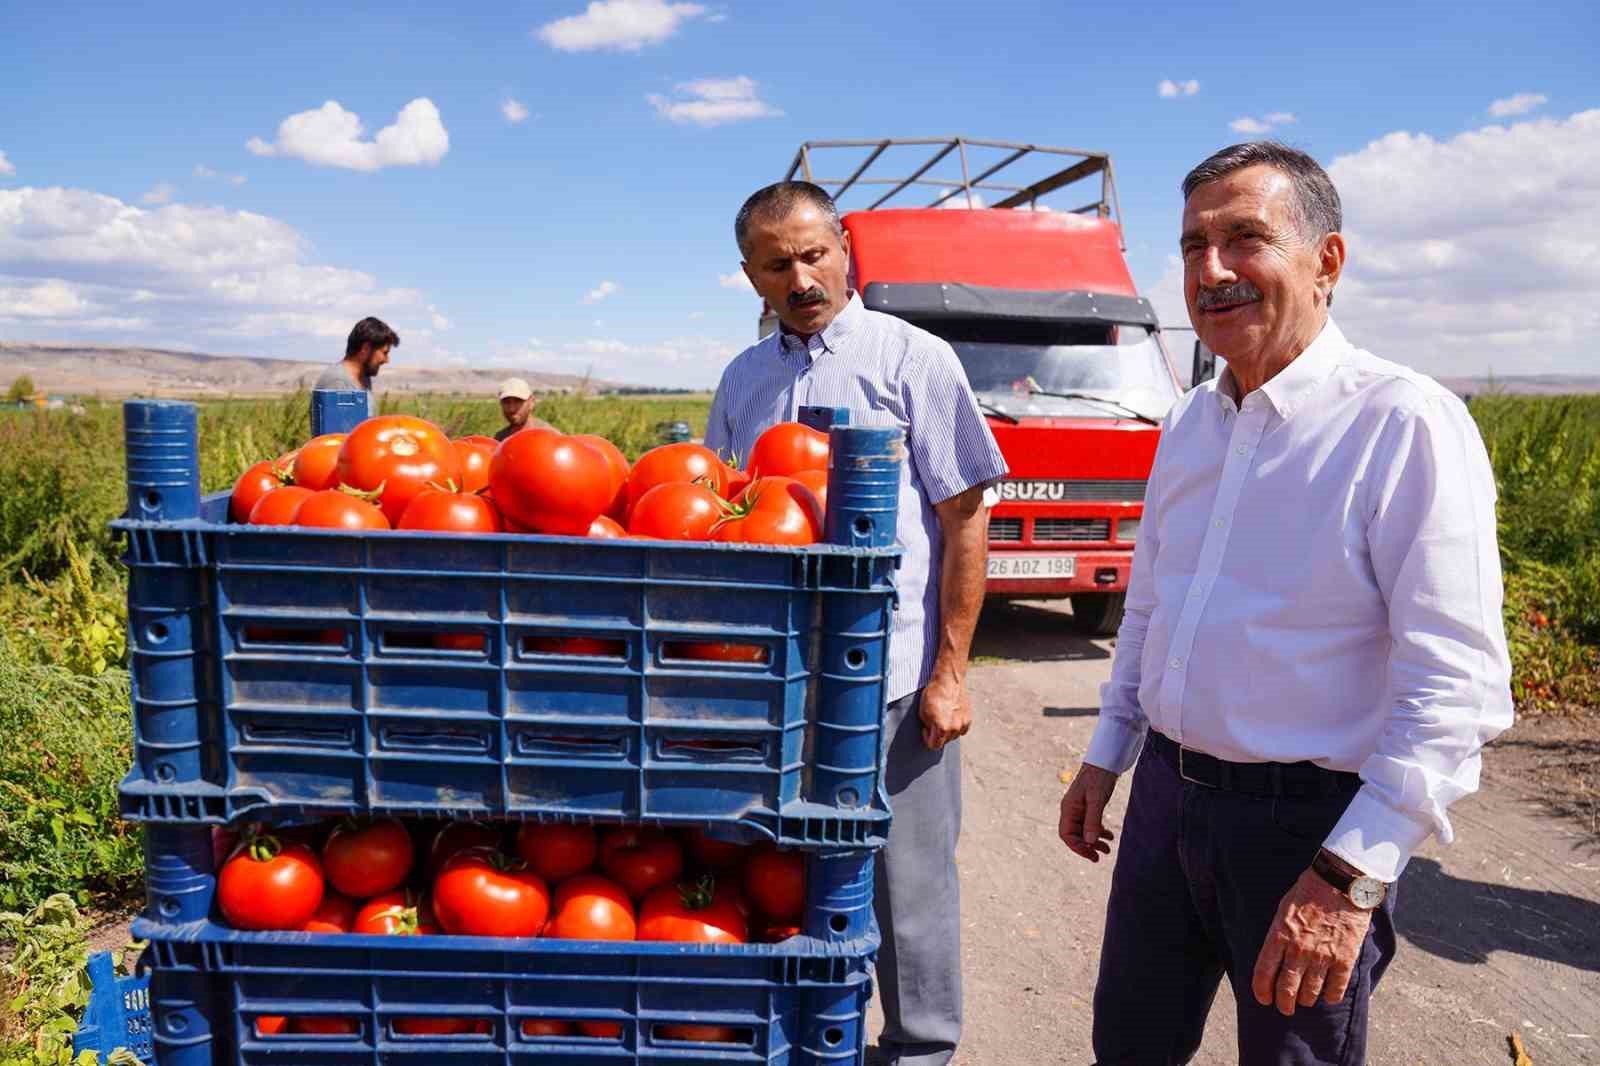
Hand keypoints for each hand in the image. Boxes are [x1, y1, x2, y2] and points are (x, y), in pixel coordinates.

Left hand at [918, 673, 970, 749]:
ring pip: (953, 736)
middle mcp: (954, 728)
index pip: (934, 745)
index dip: (928, 739)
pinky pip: (962, 729)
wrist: (948, 680)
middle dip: (937, 734)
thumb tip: (931, 732)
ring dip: (947, 730)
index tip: (926, 730)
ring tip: (943, 717)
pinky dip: (957, 726)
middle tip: (933, 721)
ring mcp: (963, 723)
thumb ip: (928, 727)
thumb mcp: (923, 712)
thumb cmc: (933, 694)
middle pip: (944, 741)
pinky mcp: (969, 718)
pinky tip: (951, 716)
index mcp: (942, 728)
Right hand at [1057, 764, 1118, 861]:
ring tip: (1108, 849)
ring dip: (1094, 842)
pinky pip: (1090, 824)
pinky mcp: (1089, 806)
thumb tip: (1090, 841)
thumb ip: (1093, 820)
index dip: (1077, 847)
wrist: (1105, 761)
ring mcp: (1079, 808)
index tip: (1091, 855)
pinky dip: (1099, 832)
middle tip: (1099, 857)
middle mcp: (1071, 810)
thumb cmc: (1099, 778)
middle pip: (1074, 835)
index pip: (1066, 835)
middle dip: (1086, 847)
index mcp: (1068, 808)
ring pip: (1083, 831)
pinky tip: (1110, 836)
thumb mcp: (1097, 799)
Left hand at [1251, 868, 1373, 1015]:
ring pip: (1310, 992)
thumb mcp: (1283, 910)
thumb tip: (1275, 956)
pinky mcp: (1345, 958)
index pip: (1263, 972)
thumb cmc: (1308, 891)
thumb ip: (1278, 934)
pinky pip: (1336, 987)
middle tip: (1285, 1007)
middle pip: (1286, 988)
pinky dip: (1331, 996)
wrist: (1339, 882)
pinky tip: (1329, 997)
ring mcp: (1322, 956)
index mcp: (1279, 935)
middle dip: (1284, 1003)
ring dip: (1306, 1000)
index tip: (1264, 998)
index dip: (1262, 990)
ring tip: (1305, 1001)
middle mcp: (1298, 949)